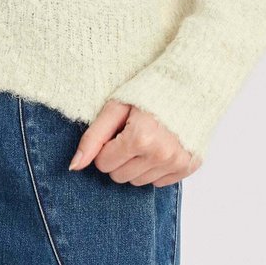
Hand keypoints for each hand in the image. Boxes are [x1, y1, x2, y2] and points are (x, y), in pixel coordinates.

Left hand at [68, 100, 202, 186]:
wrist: (191, 82)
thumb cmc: (150, 90)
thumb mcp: (116, 107)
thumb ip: (93, 137)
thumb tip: (74, 166)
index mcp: (140, 138)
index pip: (103, 164)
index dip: (106, 146)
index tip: (117, 130)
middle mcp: (160, 155)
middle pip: (119, 177)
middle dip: (119, 157)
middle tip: (130, 133)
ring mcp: (177, 163)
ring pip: (138, 182)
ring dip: (137, 164)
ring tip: (147, 137)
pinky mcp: (189, 167)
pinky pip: (159, 183)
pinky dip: (155, 167)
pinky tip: (161, 145)